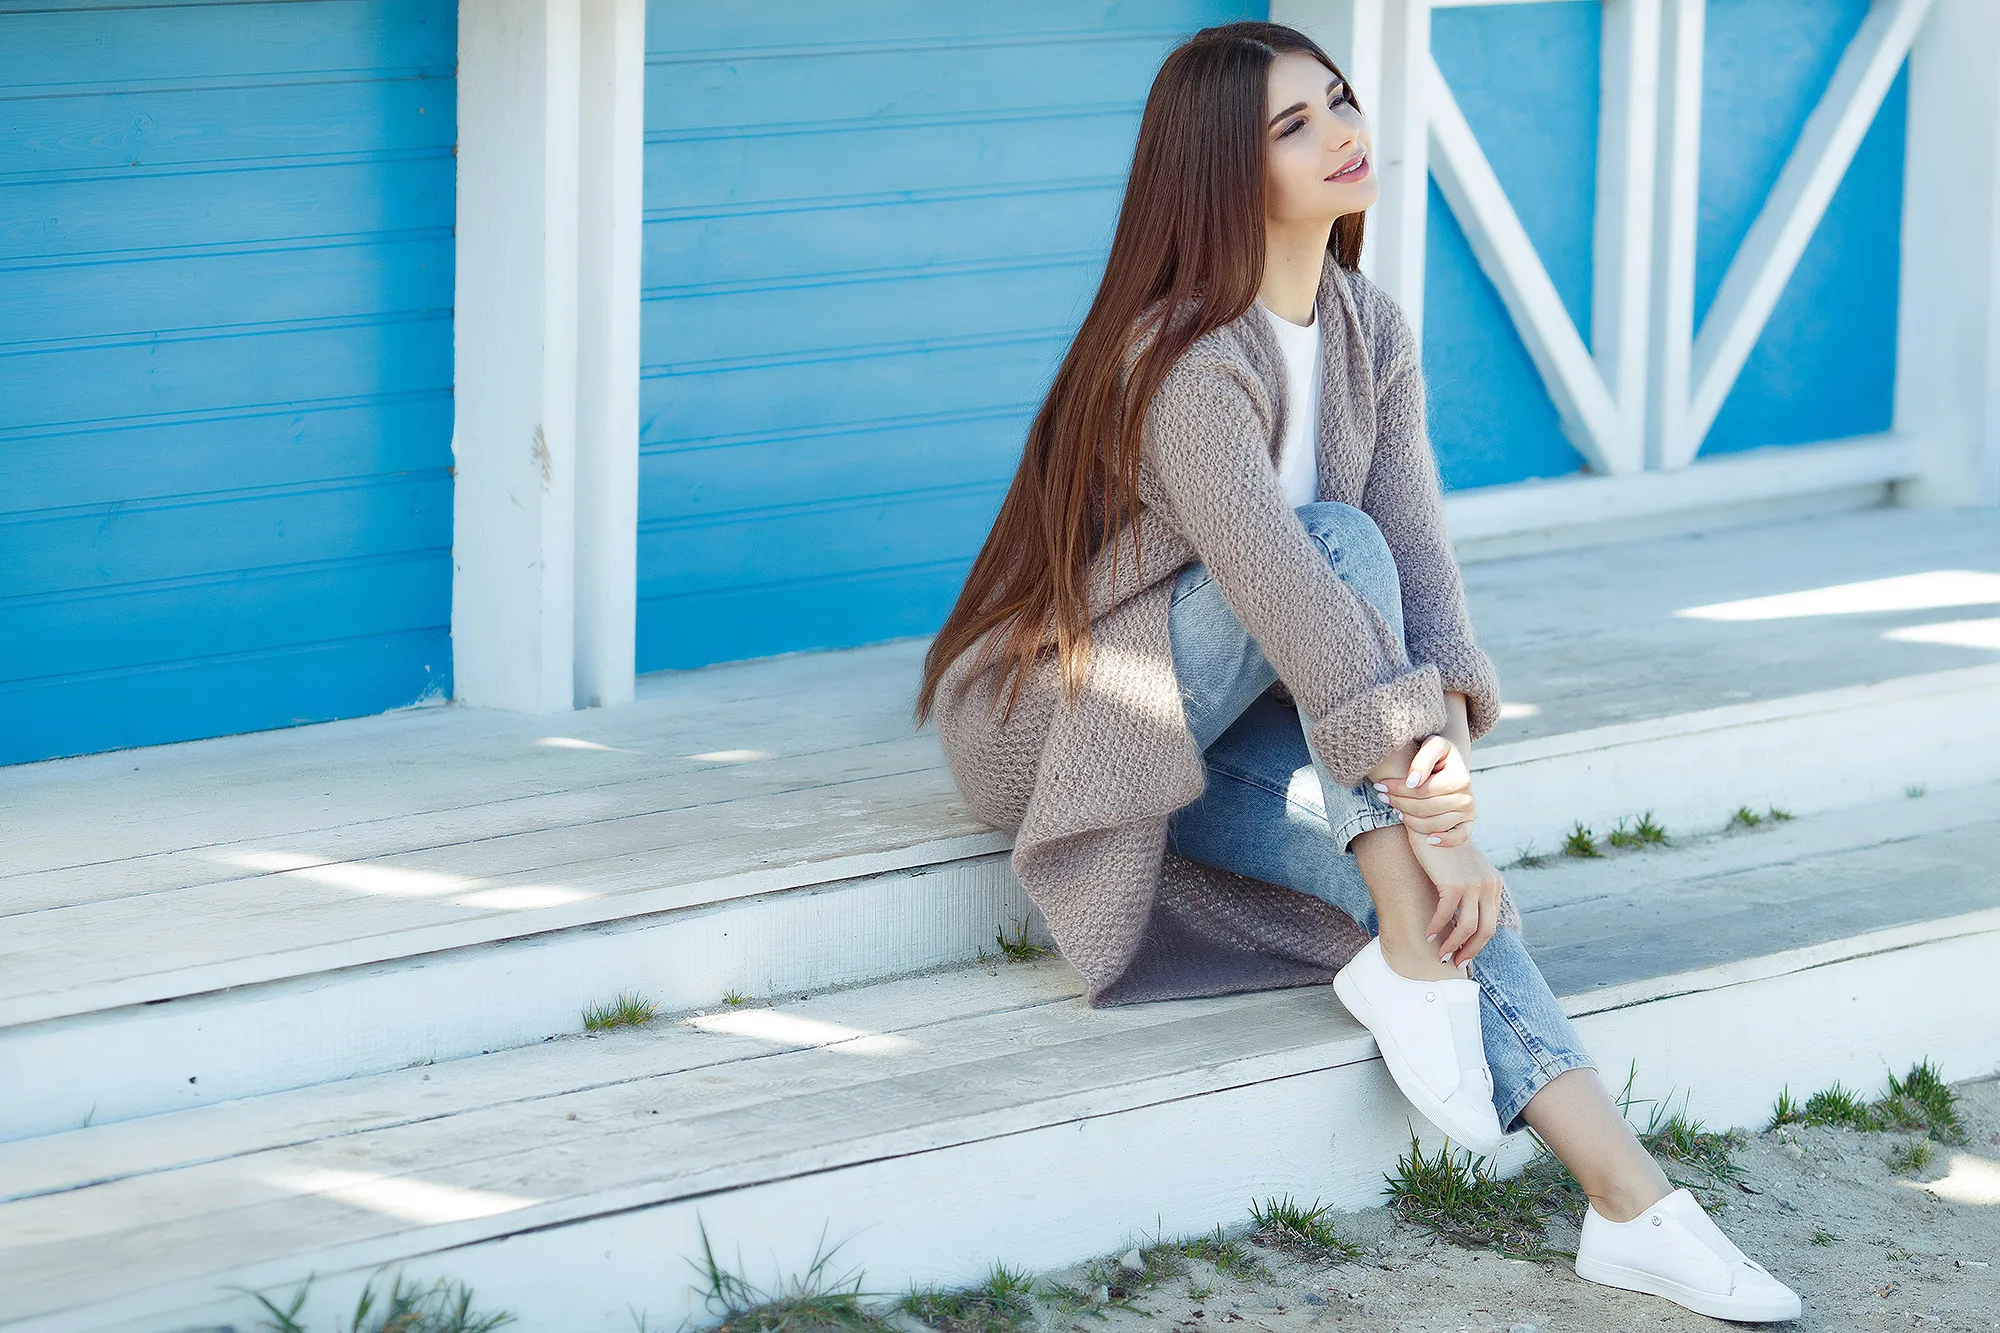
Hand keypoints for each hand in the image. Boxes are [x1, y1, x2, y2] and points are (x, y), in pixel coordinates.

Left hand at [1376, 734, 1475, 847]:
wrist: (1450, 766)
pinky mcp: (1467, 825)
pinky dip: (1443, 840)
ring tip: (1395, 810)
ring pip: (1432, 825)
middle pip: (1424, 809)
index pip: (1422, 791)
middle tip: (1382, 797)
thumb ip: (1423, 759)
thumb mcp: (1433, 746)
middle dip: (1398, 803)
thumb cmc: (1437, 755)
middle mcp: (1467, 797)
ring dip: (1409, 820)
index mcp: (1460, 779)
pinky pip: (1458, 838)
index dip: (1398, 789)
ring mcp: (1468, 813)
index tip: (1380, 785)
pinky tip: (1428, 839)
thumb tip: (1413, 781)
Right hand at [1406, 831, 1503, 966]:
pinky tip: (1427, 933)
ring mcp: (1473, 884)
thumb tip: (1458, 920)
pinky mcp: (1454, 883)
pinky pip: (1446, 915)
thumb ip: (1468, 888)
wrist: (1431, 822)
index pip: (1491, 922)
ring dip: (1453, 944)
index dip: (1478, 943)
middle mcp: (1489, 884)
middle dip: (1470, 950)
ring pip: (1467, 927)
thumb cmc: (1442, 848)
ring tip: (1441, 954)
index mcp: (1494, 883)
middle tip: (1455, 962)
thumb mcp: (1463, 868)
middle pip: (1486, 930)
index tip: (1463, 953)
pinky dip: (1436, 927)